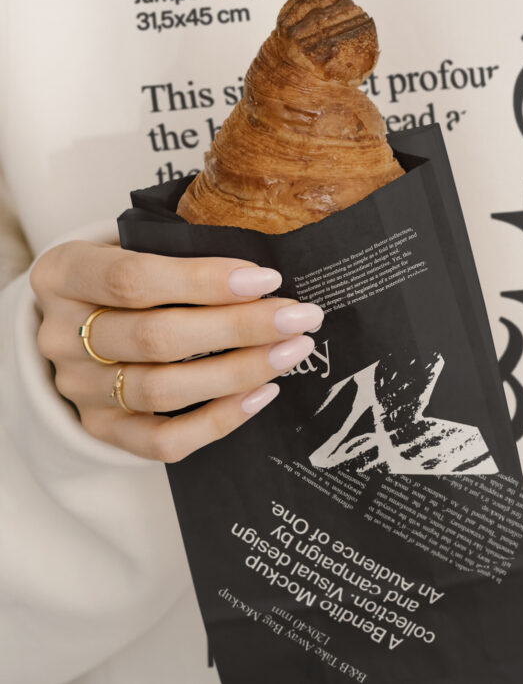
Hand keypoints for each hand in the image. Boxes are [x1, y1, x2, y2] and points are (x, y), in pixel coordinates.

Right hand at [29, 241, 322, 461]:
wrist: (77, 319)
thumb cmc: (123, 272)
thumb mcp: (133, 243)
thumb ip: (182, 247)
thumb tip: (263, 269)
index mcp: (64, 273)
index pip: (132, 279)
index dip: (204, 281)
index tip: (268, 279)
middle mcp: (61, 334)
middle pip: (155, 337)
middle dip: (239, 327)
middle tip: (300, 317)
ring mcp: (77, 388)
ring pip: (162, 390)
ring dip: (238, 372)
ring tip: (292, 352)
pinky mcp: (99, 429)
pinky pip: (162, 440)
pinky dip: (218, 420)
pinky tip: (262, 393)